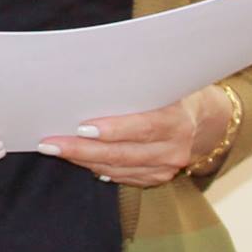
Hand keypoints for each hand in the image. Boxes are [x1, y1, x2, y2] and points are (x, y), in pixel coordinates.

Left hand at [37, 84, 225, 186]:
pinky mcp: (158, 177)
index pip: (142, 127)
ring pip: (117, 168)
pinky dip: (96, 167)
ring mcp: (167, 167)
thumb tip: (88, 74)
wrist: (202, 117)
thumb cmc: (170, 90)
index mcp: (177, 121)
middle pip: (122, 153)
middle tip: (48, 143)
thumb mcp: (161, 81)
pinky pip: (121, 177)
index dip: (112, 130)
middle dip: (81, 149)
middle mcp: (175, 148)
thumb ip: (134, 83)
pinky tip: (75, 158)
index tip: (80, 128)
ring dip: (82, 159)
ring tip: (52, 149)